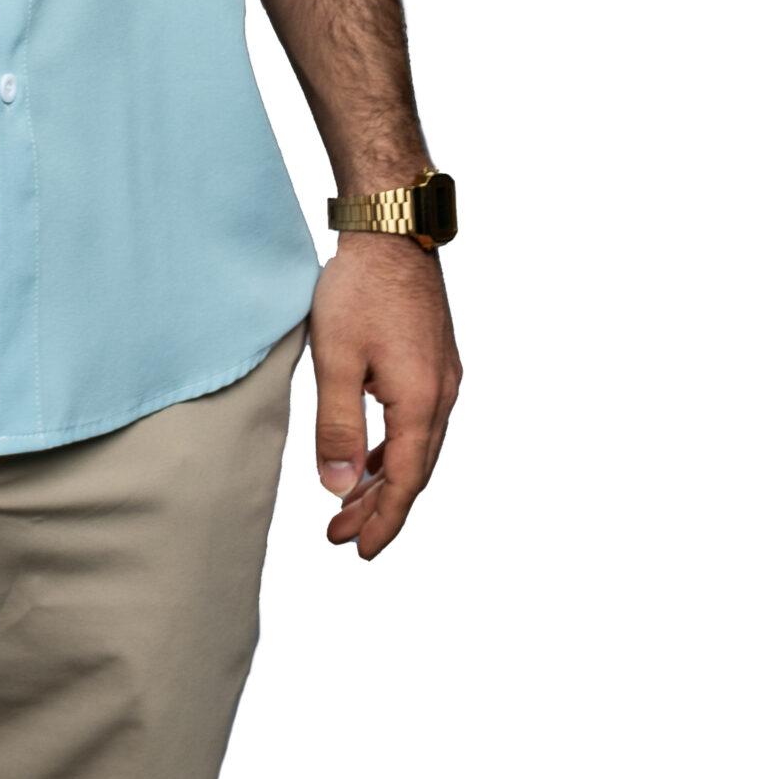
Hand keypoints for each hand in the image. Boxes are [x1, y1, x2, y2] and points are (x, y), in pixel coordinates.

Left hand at [310, 232, 460, 557]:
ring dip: (385, 478)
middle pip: (415, 470)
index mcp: (421, 402)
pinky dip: (394, 447)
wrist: (392, 227)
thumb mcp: (335, 358)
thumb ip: (337, 425)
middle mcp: (443, 395)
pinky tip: (371, 454)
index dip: (382, 521)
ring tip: (349, 503)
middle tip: (340, 535)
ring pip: (417, 446)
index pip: (405, 482)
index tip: (356, 551)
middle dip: (379, 508)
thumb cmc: (359, 288)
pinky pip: (418, 421)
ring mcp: (443, 376)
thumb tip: (338, 488)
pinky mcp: (434, 359)